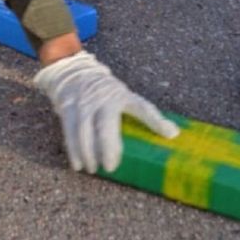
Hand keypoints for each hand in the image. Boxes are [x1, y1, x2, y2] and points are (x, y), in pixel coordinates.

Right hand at [34, 50, 178, 173]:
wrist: (71, 71)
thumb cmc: (101, 91)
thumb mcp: (117, 94)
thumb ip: (131, 112)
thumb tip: (159, 134)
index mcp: (121, 95)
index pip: (141, 107)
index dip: (156, 120)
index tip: (171, 134)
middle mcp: (103, 98)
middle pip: (106, 124)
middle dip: (109, 147)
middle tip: (111, 167)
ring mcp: (84, 102)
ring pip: (85, 130)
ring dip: (89, 153)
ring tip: (94, 169)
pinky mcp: (68, 107)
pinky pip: (70, 131)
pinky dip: (74, 150)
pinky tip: (78, 165)